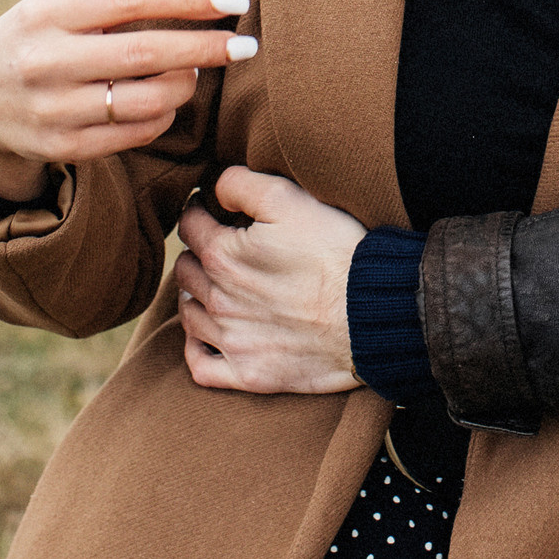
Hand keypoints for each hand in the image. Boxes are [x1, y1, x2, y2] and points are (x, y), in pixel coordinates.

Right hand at [0, 0, 256, 201]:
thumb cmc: (39, 37)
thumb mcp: (67, 6)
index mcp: (47, 12)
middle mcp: (46, 61)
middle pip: (144, 53)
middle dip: (205, 47)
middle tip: (245, 45)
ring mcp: (53, 109)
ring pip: (146, 99)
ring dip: (186, 84)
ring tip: (196, 69)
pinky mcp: (63, 147)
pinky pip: (136, 133)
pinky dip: (164, 114)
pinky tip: (168, 99)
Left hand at [173, 165, 367, 393]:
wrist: (373, 313)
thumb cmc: (335, 252)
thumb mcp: (290, 199)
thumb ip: (241, 185)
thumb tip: (213, 189)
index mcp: (223, 256)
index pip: (189, 225)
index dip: (199, 211)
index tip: (213, 209)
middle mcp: (218, 300)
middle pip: (185, 270)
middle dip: (197, 253)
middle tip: (220, 247)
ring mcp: (232, 340)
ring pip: (188, 314)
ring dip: (196, 296)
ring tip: (217, 286)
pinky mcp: (249, 373)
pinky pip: (200, 366)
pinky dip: (196, 348)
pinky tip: (208, 335)